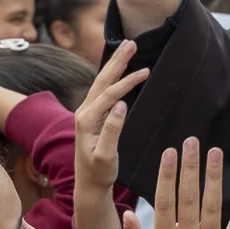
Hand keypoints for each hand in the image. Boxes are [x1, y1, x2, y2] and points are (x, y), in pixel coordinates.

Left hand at [73, 41, 148, 228]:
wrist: (88, 186)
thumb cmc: (99, 174)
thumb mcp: (106, 156)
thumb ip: (112, 130)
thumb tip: (121, 104)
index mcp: (86, 120)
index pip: (109, 94)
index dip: (127, 82)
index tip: (146, 71)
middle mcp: (83, 112)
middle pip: (102, 80)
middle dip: (117, 60)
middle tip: (131, 42)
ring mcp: (87, 113)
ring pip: (102, 83)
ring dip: (115, 65)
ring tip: (127, 48)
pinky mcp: (92, 116)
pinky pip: (103, 90)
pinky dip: (113, 77)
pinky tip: (121, 70)